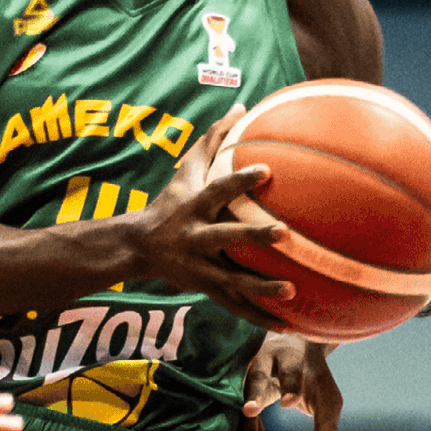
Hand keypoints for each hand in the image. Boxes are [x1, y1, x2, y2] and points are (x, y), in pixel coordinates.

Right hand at [132, 104, 295, 328]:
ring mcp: (201, 267)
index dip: (241, 180)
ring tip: (292, 292)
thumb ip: (214, 139)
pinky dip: (260, 317)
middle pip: (227, 236)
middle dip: (254, 235)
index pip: (219, 189)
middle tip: (286, 234)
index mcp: (195, 207)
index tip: (268, 170)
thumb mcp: (185, 170)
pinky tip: (289, 326)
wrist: (138, 247)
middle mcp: (197, 237)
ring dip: (261, 289)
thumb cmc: (171, 202)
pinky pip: (236, 306)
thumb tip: (242, 104)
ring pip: (232, 280)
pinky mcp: (207, 289)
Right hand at [234, 331, 341, 430]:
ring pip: (243, 405)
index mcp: (290, 358)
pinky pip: (240, 420)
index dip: (291, 386)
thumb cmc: (312, 378)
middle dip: (255, 396)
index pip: (291, 371)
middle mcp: (264, 364)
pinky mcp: (237, 396)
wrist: (290, 351)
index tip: (289, 402)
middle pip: (257, 379)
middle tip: (250, 411)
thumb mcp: (326, 396)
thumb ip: (326, 424)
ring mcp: (246, 379)